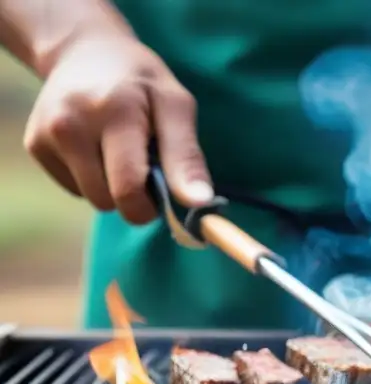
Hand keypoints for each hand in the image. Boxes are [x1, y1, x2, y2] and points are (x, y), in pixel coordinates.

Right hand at [24, 33, 211, 223]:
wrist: (85, 52)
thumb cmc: (142, 83)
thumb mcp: (176, 107)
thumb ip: (187, 157)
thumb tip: (200, 203)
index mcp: (114, 112)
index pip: (129, 187)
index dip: (151, 206)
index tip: (164, 198)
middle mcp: (70, 123)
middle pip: (109, 200)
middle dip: (135, 197)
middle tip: (146, 164)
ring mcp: (46, 134)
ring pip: (92, 198)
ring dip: (113, 188)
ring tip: (120, 151)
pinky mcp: (34, 144)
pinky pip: (75, 189)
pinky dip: (92, 178)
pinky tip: (96, 148)